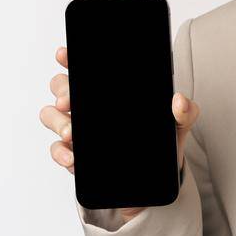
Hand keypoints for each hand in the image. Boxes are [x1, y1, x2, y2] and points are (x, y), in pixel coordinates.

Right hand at [40, 45, 199, 221]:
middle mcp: (88, 107)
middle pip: (60, 87)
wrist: (155, 181)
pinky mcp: (75, 156)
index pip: (83, 68)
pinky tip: (73, 159)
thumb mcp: (177, 125)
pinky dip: (61, 154)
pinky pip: (57, 150)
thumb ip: (185, 111)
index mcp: (108, 92)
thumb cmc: (162, 144)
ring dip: (58, 122)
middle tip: (70, 102)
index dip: (69, 58)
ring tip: (71, 133)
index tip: (64, 54)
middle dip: (62, 91)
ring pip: (51, 115)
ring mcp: (78, 130)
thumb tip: (179, 101)